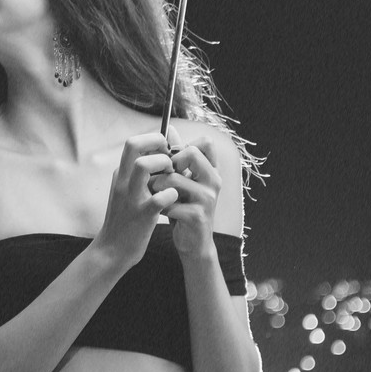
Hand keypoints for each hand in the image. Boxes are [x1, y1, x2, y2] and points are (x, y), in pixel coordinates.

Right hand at [94, 132, 178, 266]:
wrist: (112, 250)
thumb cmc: (125, 219)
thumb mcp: (126, 191)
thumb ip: (138, 174)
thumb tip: (158, 154)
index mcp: (121, 174)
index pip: (133, 142)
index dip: (153, 140)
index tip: (166, 152)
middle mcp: (123, 181)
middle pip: (133, 144)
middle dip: (157, 143)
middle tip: (170, 158)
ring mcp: (131, 197)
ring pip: (142, 165)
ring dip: (163, 164)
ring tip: (171, 176)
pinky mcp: (141, 215)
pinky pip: (158, 198)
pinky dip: (170, 194)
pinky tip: (173, 198)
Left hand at [150, 126, 221, 258]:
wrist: (193, 242)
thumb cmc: (185, 206)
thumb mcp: (183, 178)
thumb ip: (176, 155)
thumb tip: (168, 128)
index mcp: (211, 170)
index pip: (205, 142)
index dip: (183, 147)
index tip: (172, 162)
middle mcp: (214, 181)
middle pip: (190, 153)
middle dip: (167, 164)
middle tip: (161, 179)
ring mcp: (208, 198)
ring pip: (173, 178)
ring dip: (156, 187)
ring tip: (156, 196)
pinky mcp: (198, 216)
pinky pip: (169, 200)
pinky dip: (159, 205)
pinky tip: (161, 211)